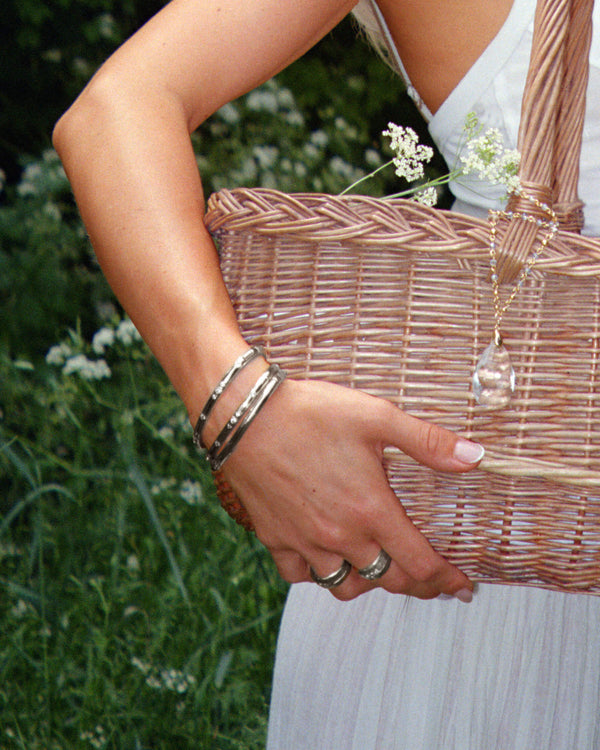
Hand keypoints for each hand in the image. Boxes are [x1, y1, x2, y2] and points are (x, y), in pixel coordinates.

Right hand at [219, 378, 482, 601]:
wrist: (245, 415)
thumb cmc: (311, 412)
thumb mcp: (376, 416)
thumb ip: (427, 441)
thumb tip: (476, 457)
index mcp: (370, 509)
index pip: (419, 563)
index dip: (446, 579)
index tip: (461, 585)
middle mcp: (340, 535)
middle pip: (387, 580)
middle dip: (417, 585)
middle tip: (431, 580)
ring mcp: (304, 541)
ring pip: (344, 586)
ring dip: (369, 583)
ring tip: (380, 569)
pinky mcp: (275, 537)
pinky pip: (300, 576)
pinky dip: (318, 575)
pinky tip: (327, 557)